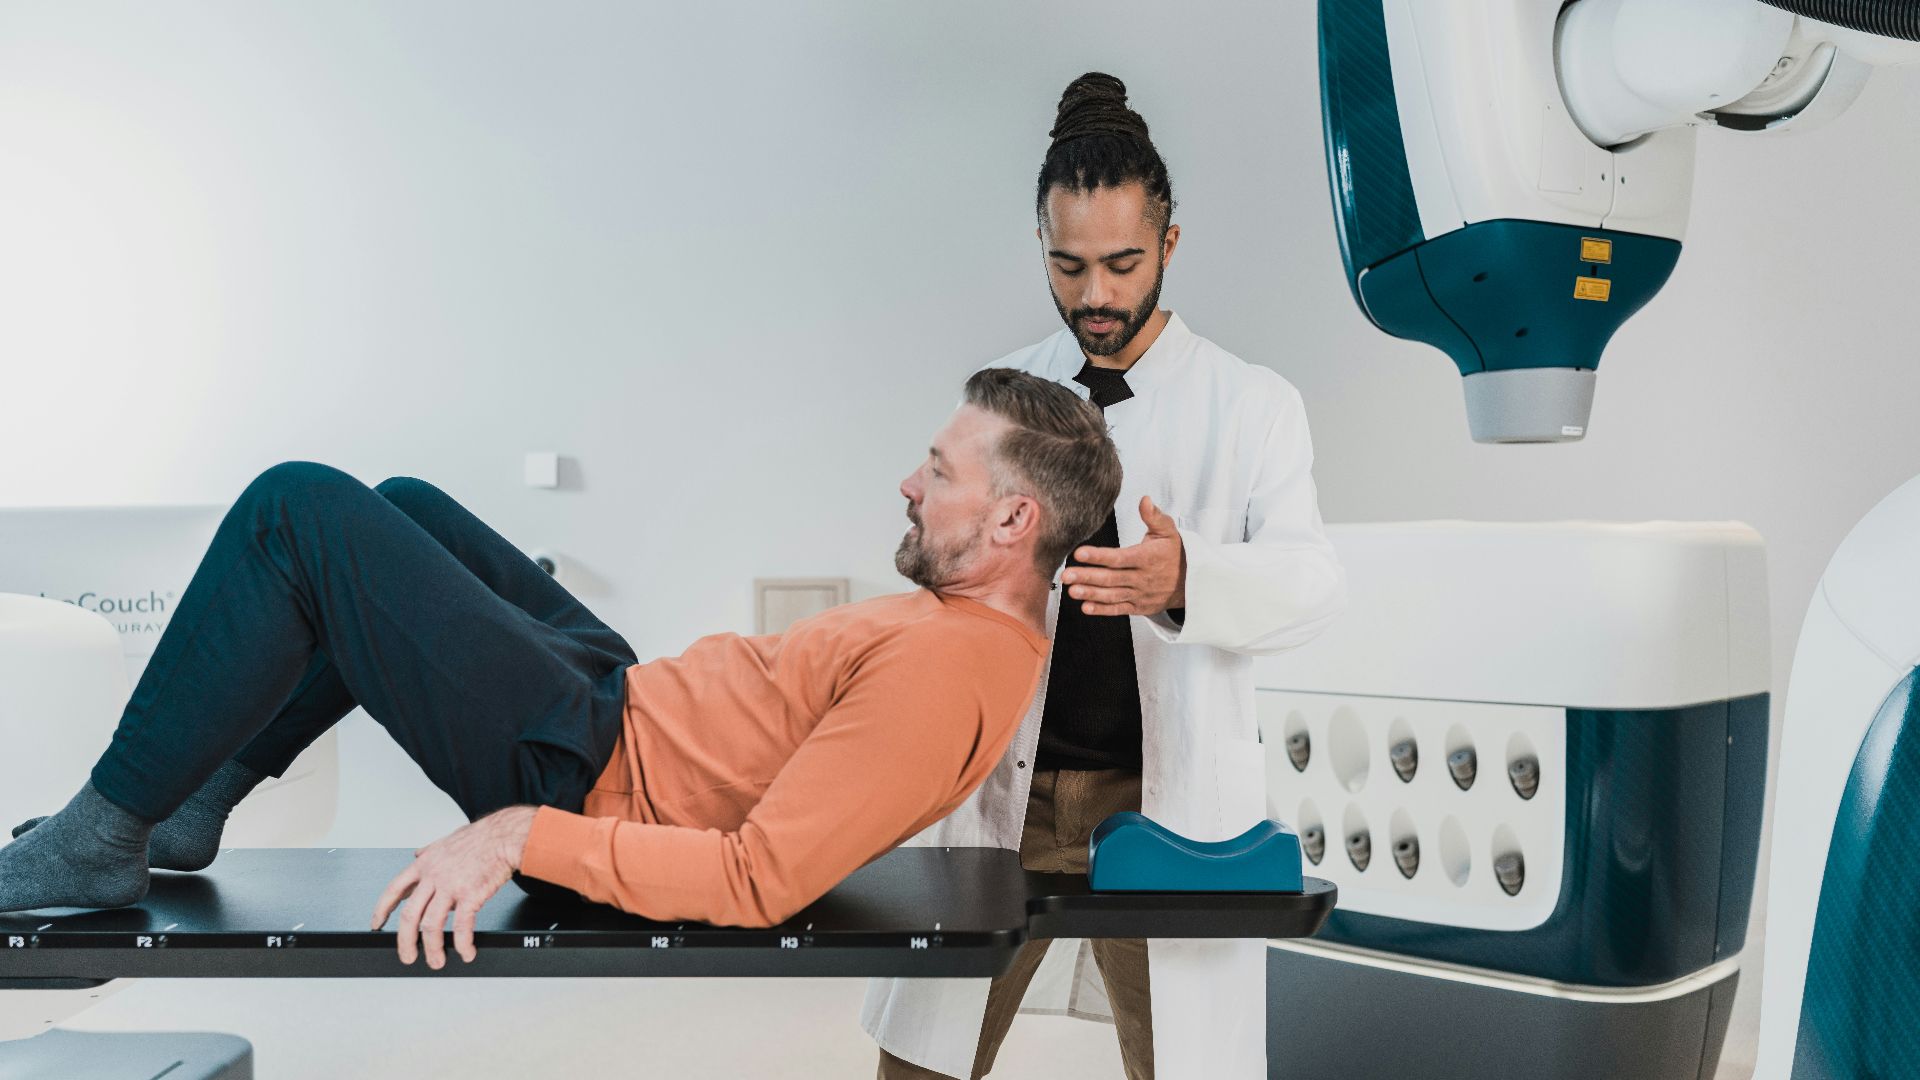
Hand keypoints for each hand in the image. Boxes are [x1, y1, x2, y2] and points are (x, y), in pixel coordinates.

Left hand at [371, 804, 537, 969]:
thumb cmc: (480, 838)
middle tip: (407, 955)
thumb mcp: (445, 841)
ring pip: (431, 926)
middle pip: (410, 915)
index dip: (382, 909)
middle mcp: (434, 877)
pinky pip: (462, 928)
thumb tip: (417, 853)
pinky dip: (463, 944)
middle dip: (405, 941)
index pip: (394, 889)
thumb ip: (429, 851)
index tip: (377, 923)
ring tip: (436, 961)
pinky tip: (466, 952)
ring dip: (433, 949)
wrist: (504, 836)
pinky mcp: (470, 896)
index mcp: (425, 864)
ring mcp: (451, 887)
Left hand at [1059, 496, 1186, 616]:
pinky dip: (1102, 610)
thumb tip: (1145, 500)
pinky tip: (1086, 607)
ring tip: (1072, 591)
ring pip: (1112, 595)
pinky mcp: (1139, 607)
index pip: (1119, 558)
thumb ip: (1154, 516)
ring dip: (1091, 594)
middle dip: (1087, 577)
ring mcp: (1140, 594)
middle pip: (1111, 578)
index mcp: (1147, 558)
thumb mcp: (1169, 531)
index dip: (1098, 556)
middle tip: (1066, 575)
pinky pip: (1119, 609)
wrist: (1190, 582)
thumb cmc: (1175, 553)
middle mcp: (1142, 578)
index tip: (1079, 553)